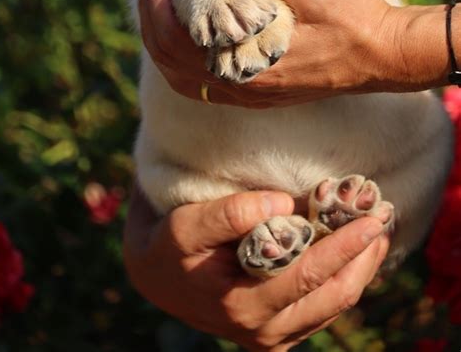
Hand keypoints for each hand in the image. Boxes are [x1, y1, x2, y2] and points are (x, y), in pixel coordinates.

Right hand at [123, 186, 388, 350]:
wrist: (156, 276)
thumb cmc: (171, 244)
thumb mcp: (187, 224)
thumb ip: (232, 213)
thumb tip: (285, 206)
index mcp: (243, 306)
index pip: (308, 274)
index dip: (344, 244)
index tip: (371, 215)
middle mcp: (264, 330)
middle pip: (332, 293)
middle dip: (363, 254)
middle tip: (384, 215)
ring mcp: (273, 336)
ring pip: (334, 304)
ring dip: (361, 267)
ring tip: (377, 230)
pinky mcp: (278, 333)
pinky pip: (323, 309)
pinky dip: (345, 278)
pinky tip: (355, 252)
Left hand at [139, 0, 421, 107]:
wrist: (384, 56)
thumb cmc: (354, 22)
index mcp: (248, 64)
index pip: (178, 40)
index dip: (159, 2)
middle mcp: (242, 87)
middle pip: (170, 60)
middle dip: (153, 14)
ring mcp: (248, 93)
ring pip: (182, 76)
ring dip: (164, 38)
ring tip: (163, 1)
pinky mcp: (258, 91)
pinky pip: (203, 83)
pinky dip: (182, 58)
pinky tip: (187, 33)